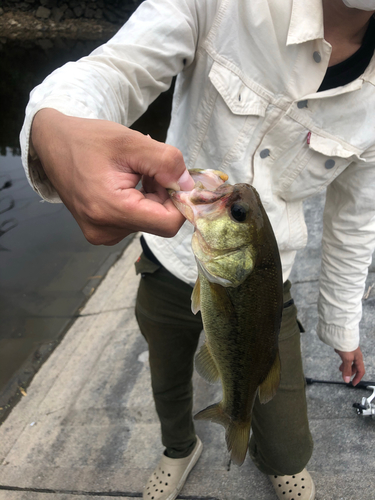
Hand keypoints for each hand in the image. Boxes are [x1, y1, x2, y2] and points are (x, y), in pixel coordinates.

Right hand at [30, 109, 194, 244]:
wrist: (52, 144)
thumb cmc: (88, 139)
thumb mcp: (131, 141)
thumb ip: (166, 162)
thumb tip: (190, 186)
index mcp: (111, 210)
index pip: (168, 224)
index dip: (180, 202)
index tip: (174, 177)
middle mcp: (106, 231)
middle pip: (159, 222)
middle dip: (163, 194)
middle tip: (149, 167)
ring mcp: (102, 234)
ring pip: (148, 220)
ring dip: (152, 196)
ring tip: (133, 171)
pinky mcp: (101, 231)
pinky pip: (135, 220)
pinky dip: (140, 201)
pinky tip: (126, 182)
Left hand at [335, 347, 364, 385]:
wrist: (342, 334)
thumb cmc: (346, 345)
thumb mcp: (347, 359)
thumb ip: (347, 370)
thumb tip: (346, 380)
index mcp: (358, 359)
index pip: (361, 371)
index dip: (357, 378)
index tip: (353, 383)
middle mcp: (356, 355)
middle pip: (355, 366)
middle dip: (350, 372)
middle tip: (345, 376)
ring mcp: (351, 352)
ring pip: (349, 361)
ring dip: (345, 366)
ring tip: (340, 369)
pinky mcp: (346, 348)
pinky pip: (345, 355)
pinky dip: (342, 359)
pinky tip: (338, 356)